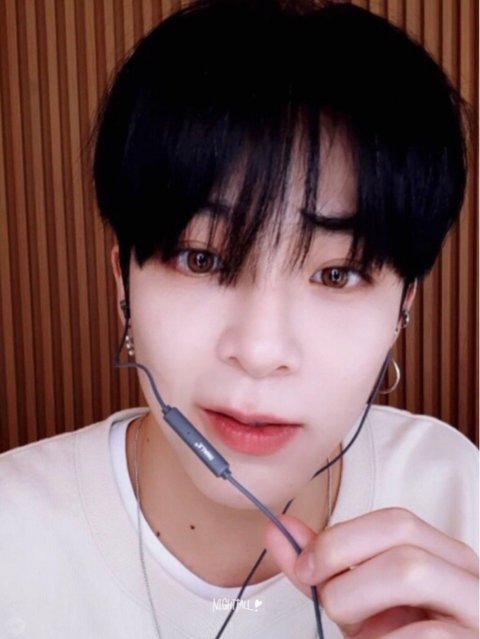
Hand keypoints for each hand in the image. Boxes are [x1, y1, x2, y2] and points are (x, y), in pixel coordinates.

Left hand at [265, 508, 478, 637]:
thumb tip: (276, 527)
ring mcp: (478, 614)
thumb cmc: (394, 638)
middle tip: (329, 604)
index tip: (304, 567)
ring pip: (409, 573)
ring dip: (360, 605)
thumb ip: (322, 565)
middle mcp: (469, 577)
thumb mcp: (358, 600)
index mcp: (444, 556)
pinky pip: (421, 634)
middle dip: (347, 570)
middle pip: (402, 540)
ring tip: (360, 635)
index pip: (396, 521)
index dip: (340, 539)